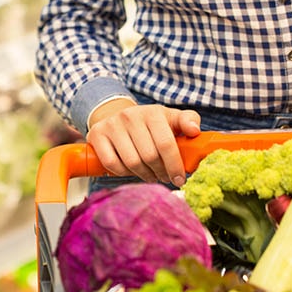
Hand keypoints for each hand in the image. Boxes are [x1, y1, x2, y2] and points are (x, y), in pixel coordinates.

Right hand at [86, 99, 201, 185]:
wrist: (117, 117)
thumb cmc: (148, 124)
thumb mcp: (170, 119)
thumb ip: (188, 121)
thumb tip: (195, 130)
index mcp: (152, 112)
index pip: (166, 143)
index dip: (174, 165)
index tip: (180, 179)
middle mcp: (130, 116)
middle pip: (149, 156)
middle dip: (160, 172)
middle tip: (164, 177)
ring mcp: (112, 125)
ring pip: (131, 162)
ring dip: (144, 175)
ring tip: (151, 175)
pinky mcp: (96, 135)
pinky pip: (112, 163)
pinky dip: (123, 173)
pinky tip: (131, 172)